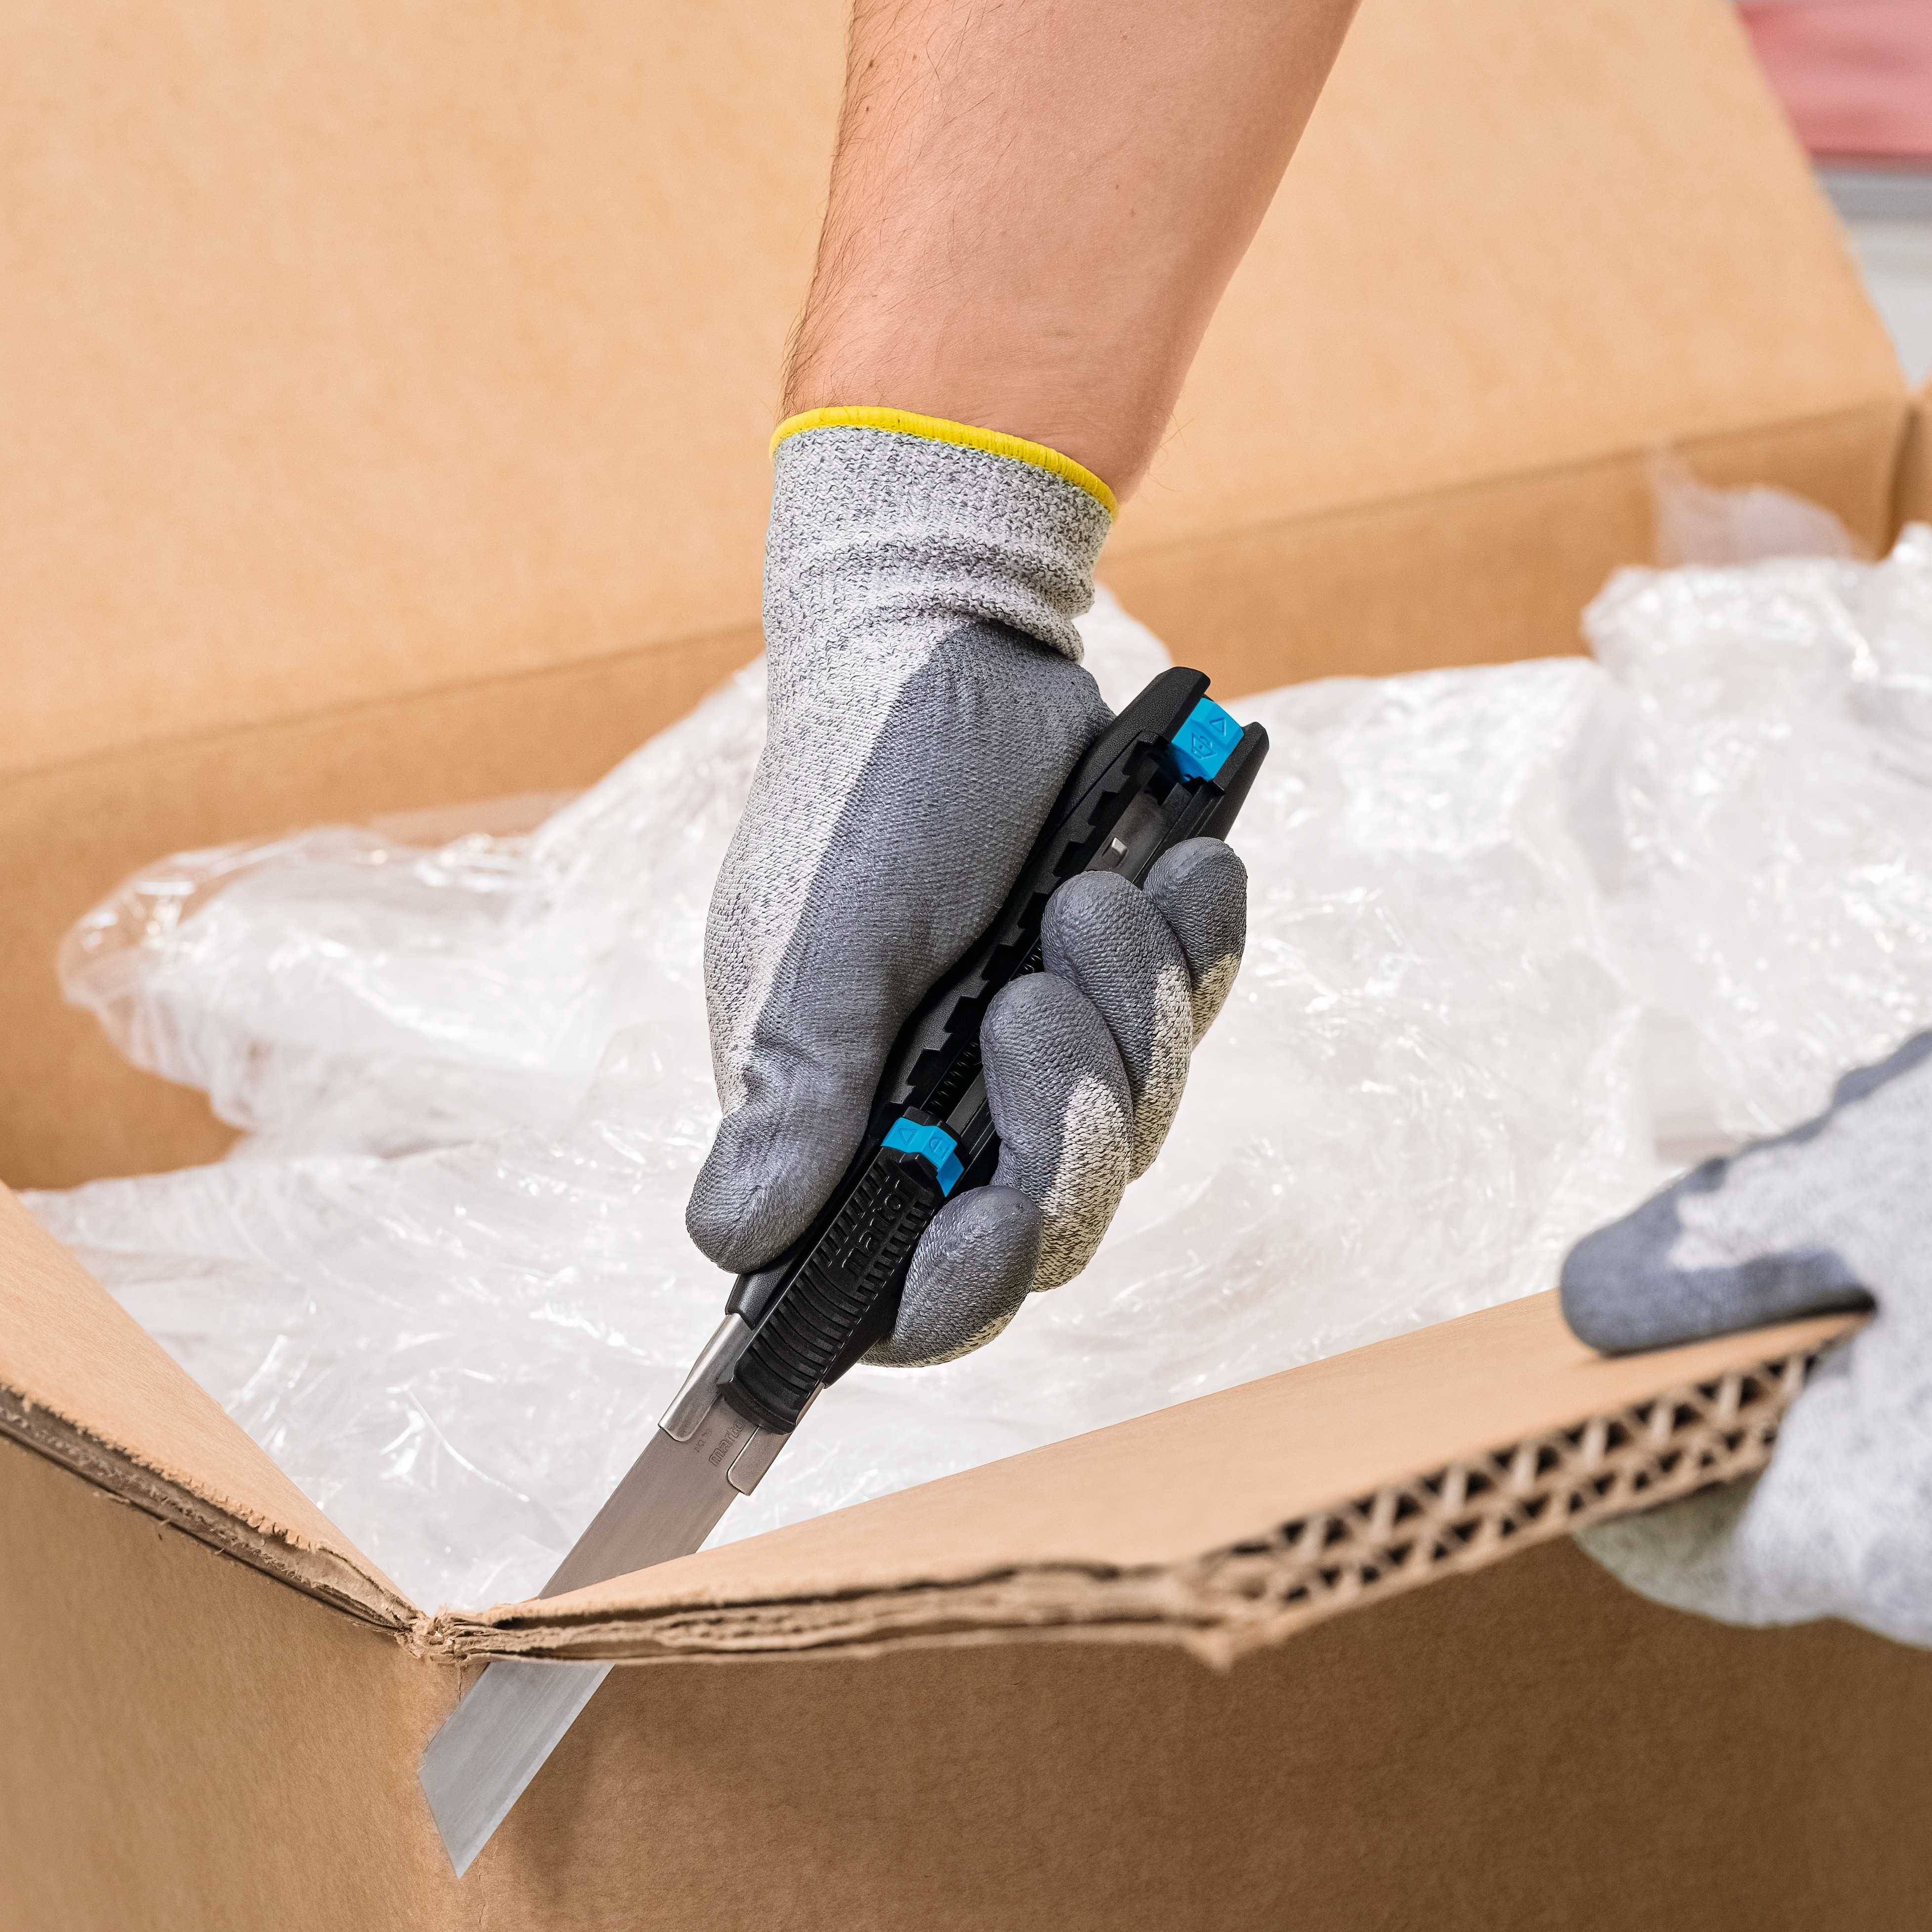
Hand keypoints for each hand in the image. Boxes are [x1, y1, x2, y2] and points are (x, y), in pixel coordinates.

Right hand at [690, 415, 1246, 1363]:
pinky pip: (1191, 1029)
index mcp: (841, 1125)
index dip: (950, 1289)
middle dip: (1065, 1123)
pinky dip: (1196, 953)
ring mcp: (1038, 1062)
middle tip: (1037, 997)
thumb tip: (735, 1240)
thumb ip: (794, 1086)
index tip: (985, 1227)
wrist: (957, 641)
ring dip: (1129, 1015)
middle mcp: (941, 1118)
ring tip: (1090, 898)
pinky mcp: (1122, 998)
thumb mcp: (829, 933)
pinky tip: (1178, 874)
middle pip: (1043, 1226)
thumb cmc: (866, 783)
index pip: (901, 1290)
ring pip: (1134, 1132)